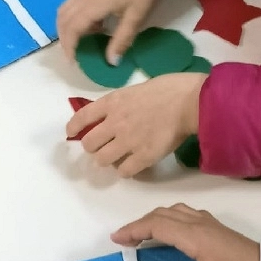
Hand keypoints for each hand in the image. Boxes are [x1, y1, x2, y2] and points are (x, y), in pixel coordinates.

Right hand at [57, 0, 162, 61]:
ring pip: (63, 12)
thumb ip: (122, 39)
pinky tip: (91, 25)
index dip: (70, 47)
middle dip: (65, 40)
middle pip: (63, 21)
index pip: (73, 29)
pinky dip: (72, 19)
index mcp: (93, 5)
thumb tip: (111, 62)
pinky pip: (70, 5)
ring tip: (81, 42)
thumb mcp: (135, 16)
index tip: (74, 63)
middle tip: (75, 56)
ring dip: (66, 29)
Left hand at [66, 73, 204, 176]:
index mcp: (113, 102)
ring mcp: (128, 141)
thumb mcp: (136, 89)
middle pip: (89, 144)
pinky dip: (125, 170)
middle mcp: (115, 123)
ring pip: (102, 160)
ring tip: (115, 158)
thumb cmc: (168, 88)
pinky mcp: (143, 157)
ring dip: (107, 160)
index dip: (73, 127)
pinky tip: (131, 165)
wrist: (189, 102)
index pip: (82, 116)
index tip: (71, 133)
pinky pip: (124, 172)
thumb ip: (122, 103)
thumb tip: (117, 113)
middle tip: (101, 147)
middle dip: (92, 147)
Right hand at [112, 204, 260, 260]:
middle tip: (124, 238)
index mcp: (195, 236)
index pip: (157, 225)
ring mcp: (209, 224)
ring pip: (175, 211)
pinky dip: (168, 218)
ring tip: (142, 234)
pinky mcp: (216, 229)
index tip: (116, 239)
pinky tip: (169, 232)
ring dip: (155, 218)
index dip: (134, 229)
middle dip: (140, 222)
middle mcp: (200, 224)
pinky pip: (184, 214)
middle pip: (163, 213)